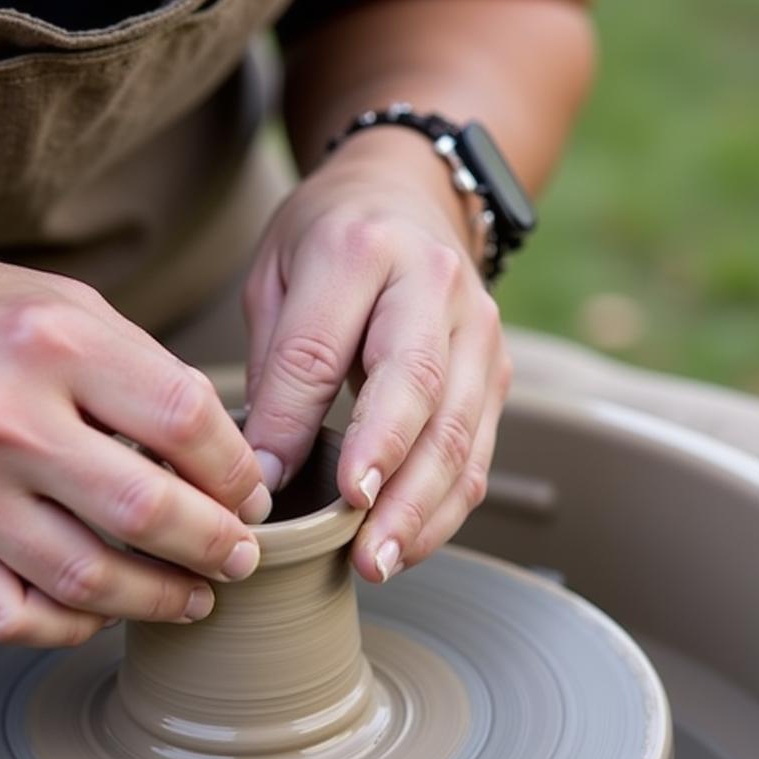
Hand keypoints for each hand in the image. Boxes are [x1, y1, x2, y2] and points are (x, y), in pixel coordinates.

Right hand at [0, 227, 270, 644]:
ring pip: (86, 578)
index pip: (186, 421)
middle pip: (147, 510)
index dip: (235, 469)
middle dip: (217, 545)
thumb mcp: (60, 304)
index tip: (248, 491)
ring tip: (193, 595)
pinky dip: (71, 626)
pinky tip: (102, 611)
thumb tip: (213, 450)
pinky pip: (12, 615)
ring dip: (159, 598)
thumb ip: (141, 372)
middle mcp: (3, 419)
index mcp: (52, 344)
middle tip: (241, 555)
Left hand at [242, 127, 510, 581]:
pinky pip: (477, 450)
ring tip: (378, 563)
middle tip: (351, 543)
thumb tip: (266, 468)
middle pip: (414, 389)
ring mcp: (478, 331)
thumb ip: (276, 363)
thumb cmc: (328, 238)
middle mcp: (434, 286)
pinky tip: (408, 544)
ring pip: (458, 431)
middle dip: (383, 474)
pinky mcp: (496, 372)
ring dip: (420, 508)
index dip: (293, 422)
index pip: (321, 349)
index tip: (263, 487)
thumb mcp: (277, 276)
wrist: (410, 195)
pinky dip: (445, 507)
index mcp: (361, 250)